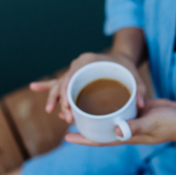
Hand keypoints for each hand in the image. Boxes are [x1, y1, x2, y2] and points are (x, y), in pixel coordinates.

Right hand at [29, 51, 147, 123]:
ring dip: (54, 97)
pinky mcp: (74, 75)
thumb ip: (140, 91)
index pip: (73, 76)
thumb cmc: (128, 68)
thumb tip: (142, 106)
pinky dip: (47, 85)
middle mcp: (79, 63)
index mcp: (89, 60)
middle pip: (64, 82)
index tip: (68, 108)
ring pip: (60, 83)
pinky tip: (34, 86)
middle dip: (61, 100)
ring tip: (52, 111)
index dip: (68, 93)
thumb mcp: (136, 78)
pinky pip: (59, 81)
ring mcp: (75, 69)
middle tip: (66, 117)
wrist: (121, 57)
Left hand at [64, 98, 175, 145]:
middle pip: (99, 128)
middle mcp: (124, 127)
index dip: (83, 140)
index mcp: (125, 135)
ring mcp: (129, 118)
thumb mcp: (152, 124)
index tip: (66, 137)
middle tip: (67, 115)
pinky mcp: (135, 108)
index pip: (99, 140)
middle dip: (84, 124)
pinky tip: (101, 91)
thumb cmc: (170, 125)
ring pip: (106, 116)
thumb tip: (117, 130)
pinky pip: (118, 105)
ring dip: (93, 111)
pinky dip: (108, 101)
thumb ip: (136, 127)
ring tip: (78, 101)